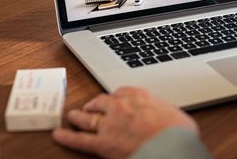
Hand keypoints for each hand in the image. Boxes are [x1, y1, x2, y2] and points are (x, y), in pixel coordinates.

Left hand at [52, 87, 198, 158]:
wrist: (171, 145)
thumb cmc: (178, 131)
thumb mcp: (174, 113)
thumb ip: (162, 112)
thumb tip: (167, 118)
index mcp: (140, 95)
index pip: (122, 91)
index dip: (117, 97)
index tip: (116, 99)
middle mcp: (121, 106)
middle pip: (102, 101)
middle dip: (95, 103)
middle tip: (90, 105)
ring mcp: (109, 124)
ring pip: (88, 117)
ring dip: (79, 115)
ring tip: (72, 115)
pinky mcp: (102, 143)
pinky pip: (80, 139)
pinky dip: (67, 137)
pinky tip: (58, 135)